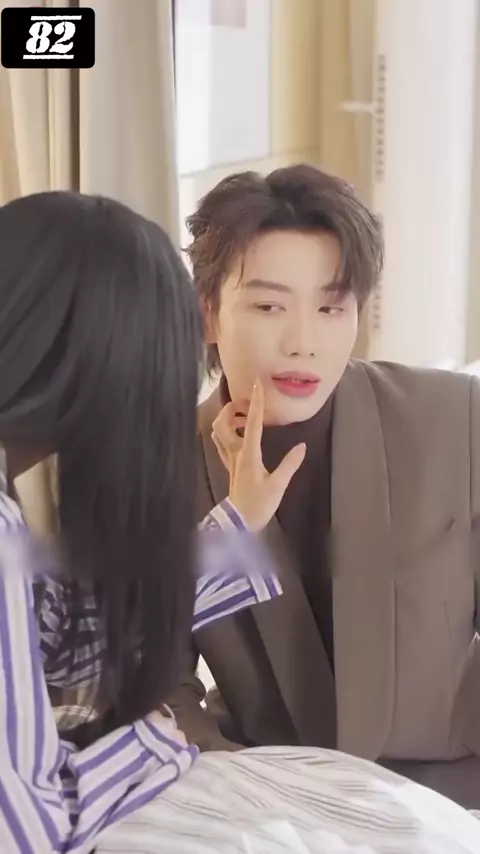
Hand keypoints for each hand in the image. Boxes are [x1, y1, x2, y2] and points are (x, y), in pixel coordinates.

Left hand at [211, 381, 305, 530]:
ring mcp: (229, 459)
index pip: (251, 422)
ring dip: (228, 420)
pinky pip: (222, 443)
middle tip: (246, 405)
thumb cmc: (259, 504)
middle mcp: (235, 453)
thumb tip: (302, 447)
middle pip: (222, 423)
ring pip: (218, 432)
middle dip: (231, 409)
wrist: (239, 522)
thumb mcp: (278, 485)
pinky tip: (240, 435)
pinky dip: (227, 433)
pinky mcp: (229, 466)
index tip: (257, 384)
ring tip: (245, 419)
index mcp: (248, 454)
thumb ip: (289, 464)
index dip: (255, 402)